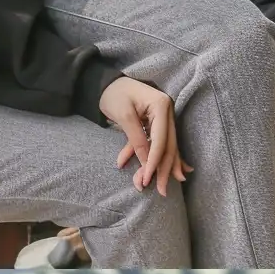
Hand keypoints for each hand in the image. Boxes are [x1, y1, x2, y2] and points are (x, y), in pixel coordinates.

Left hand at [99, 75, 187, 196]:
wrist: (105, 82)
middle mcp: (167, 112)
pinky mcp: (156, 124)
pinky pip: (157, 144)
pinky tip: (164, 173)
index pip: (161, 139)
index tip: (147, 179)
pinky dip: (152, 157)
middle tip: (161, 191)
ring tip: (160, 187)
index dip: (154, 161)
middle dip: (164, 170)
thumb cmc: (114, 93)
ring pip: (165, 148)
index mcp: (162, 105)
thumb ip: (136, 139)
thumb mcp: (123, 115)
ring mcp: (164, 118)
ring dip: (160, 167)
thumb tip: (147, 163)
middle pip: (169, 146)